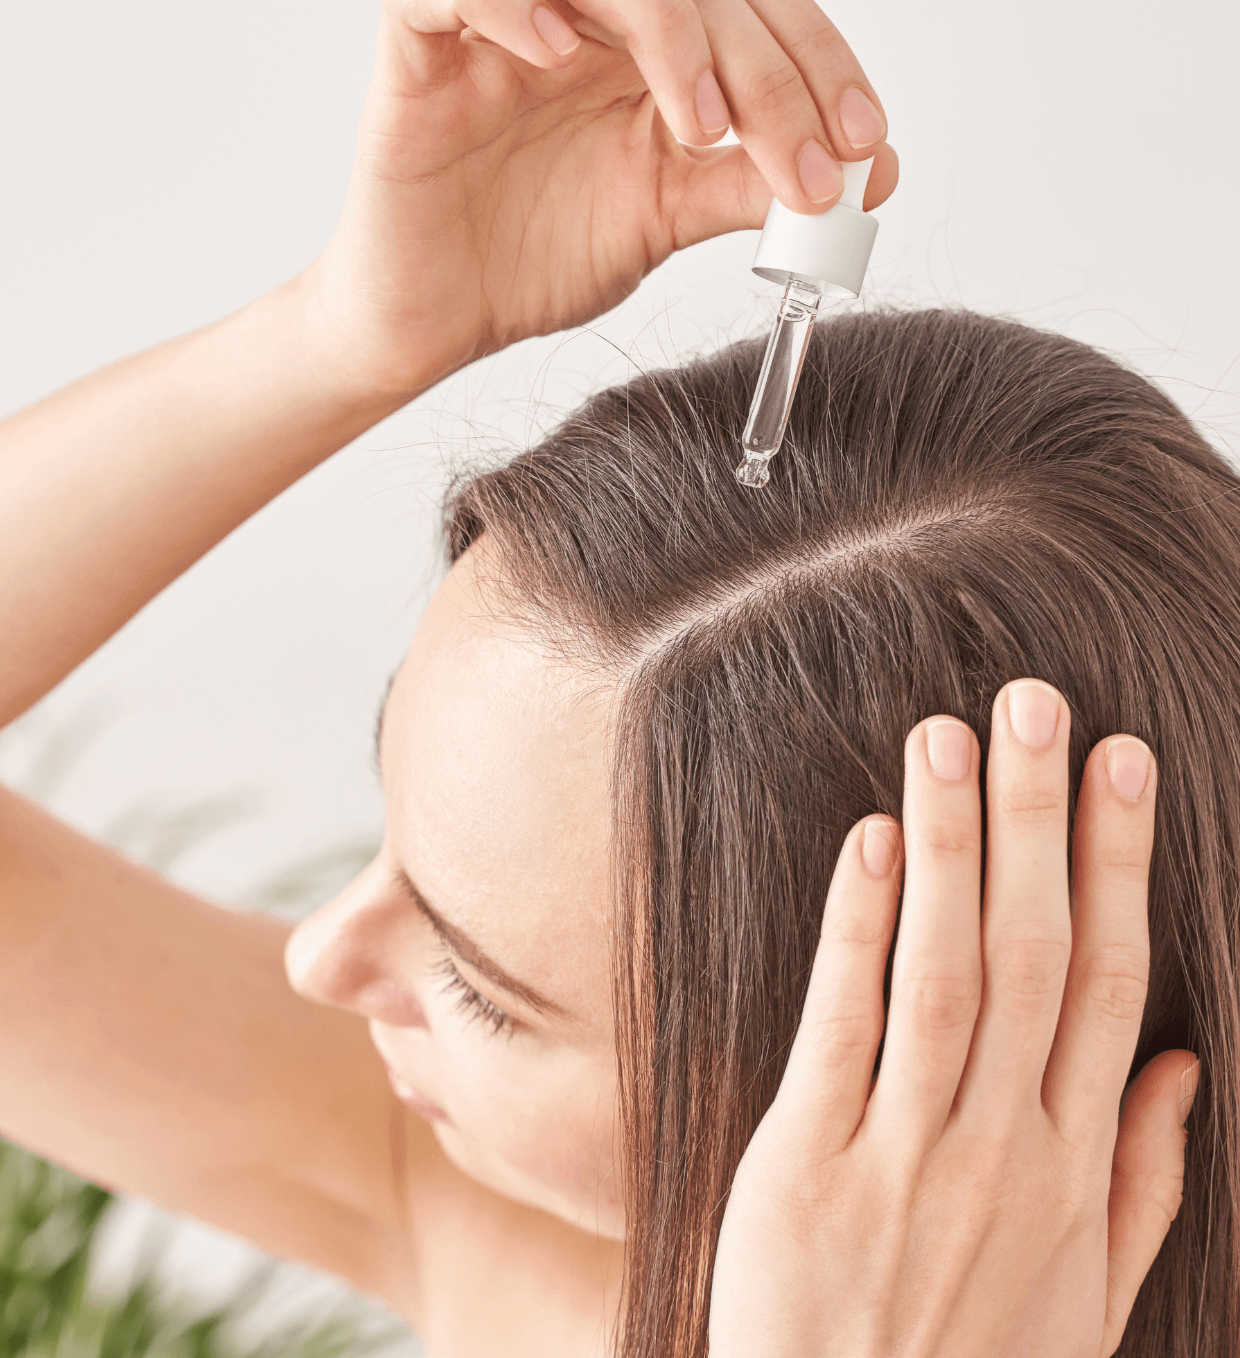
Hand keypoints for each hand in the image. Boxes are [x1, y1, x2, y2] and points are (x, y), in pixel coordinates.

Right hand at [302, 0, 898, 400]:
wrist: (433, 326)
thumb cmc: (534, 261)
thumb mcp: (667, 221)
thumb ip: (751, 185)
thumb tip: (873, 173)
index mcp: (646, 49)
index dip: (818, 55)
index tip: (863, 149)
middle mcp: (581, 21)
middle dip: (766, 69)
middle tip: (801, 169)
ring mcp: (496, 31)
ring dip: (661, 20)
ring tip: (693, 122)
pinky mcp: (416, 54)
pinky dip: (501, 0)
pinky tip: (554, 58)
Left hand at [708, 679, 1195, 1355]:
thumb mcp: (1089, 1296)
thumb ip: (1143, 1179)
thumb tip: (1189, 1065)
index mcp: (1073, 1170)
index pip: (1110, 986)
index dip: (1119, 868)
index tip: (1124, 765)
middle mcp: (1002, 1148)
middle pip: (1035, 955)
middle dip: (1040, 821)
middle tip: (1035, 700)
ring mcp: (905, 1152)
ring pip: (948, 974)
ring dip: (954, 848)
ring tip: (950, 736)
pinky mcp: (807, 1161)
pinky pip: (843, 1028)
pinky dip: (859, 931)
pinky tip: (872, 845)